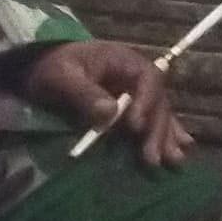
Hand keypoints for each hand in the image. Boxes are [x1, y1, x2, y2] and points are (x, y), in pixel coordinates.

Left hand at [28, 38, 193, 167]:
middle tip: (153, 158)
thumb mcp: (62, 77)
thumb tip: (110, 113)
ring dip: (166, 136)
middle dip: (156, 130)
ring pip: (159, 113)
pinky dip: (166, 134)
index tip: (135, 127)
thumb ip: (84, 93)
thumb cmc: (52, 68)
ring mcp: (135, 93)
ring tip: (174, 160)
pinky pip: (152, 120)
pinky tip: (181, 147)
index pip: (147, 78)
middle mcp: (136, 76)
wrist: (40, 68)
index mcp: (123, 60)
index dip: (146, 102)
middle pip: (157, 101)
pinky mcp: (131, 109)